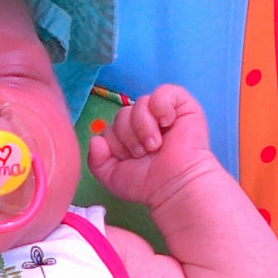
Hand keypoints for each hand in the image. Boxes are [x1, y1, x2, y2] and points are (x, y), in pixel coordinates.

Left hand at [87, 85, 213, 208]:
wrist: (174, 185)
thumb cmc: (147, 184)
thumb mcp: (112, 177)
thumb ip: (95, 160)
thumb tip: (95, 139)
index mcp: (128, 136)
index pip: (110, 126)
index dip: (115, 143)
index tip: (129, 159)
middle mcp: (144, 122)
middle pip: (123, 114)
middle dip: (129, 136)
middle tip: (143, 153)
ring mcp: (162, 113)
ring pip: (139, 104)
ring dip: (144, 128)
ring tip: (156, 145)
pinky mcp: (182, 105)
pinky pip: (163, 92)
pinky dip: (161, 107)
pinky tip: (167, 123)